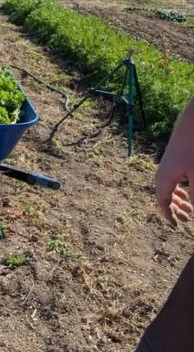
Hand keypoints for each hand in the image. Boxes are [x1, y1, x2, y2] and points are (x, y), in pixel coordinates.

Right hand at [155, 104, 193, 225]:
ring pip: (169, 191)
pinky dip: (179, 192)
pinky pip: (172, 183)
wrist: (191, 125)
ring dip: (178, 202)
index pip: (163, 203)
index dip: (169, 216)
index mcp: (163, 180)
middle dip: (175, 210)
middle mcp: (162, 175)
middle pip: (165, 198)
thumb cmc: (193, 150)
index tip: (176, 226)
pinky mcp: (174, 163)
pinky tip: (186, 195)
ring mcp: (167, 168)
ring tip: (189, 210)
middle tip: (187, 220)